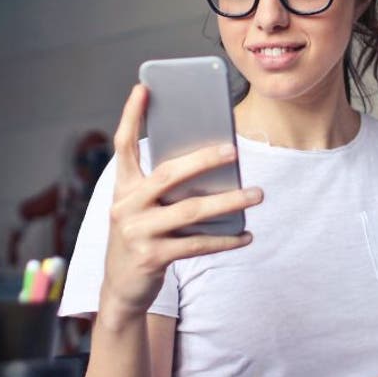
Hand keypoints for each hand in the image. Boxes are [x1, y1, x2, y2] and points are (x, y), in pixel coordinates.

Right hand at [99, 84, 260, 322]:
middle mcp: (125, 205)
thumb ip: (164, 188)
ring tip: (256, 193)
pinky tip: (246, 234)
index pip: (123, 145)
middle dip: (203, 160)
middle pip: (168, 174)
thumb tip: (213, 167)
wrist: (121, 288)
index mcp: (122, 187)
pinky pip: (197, 244)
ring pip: (190, 210)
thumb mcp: (142, 209)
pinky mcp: (152, 257)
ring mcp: (137, 232)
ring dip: (228, 201)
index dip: (130, 115)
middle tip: (233, 150)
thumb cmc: (140, 237)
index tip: (143, 88)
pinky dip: (225, 240)